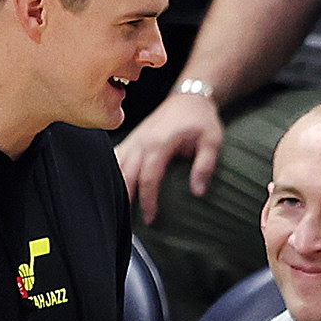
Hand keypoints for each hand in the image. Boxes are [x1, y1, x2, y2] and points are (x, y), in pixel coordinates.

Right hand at [114, 86, 225, 223]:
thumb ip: (205, 166)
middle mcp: (142, 141)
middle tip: (126, 223)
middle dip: (125, 199)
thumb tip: (197, 192)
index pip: (149, 177)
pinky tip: (108, 187)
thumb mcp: (212, 140)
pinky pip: (115, 156)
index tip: (151, 218)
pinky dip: (110, 172)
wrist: (188, 97)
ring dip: (114, 186)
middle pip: (126, 174)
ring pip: (116, 166)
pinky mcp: (132, 138)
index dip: (148, 200)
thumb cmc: (201, 120)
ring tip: (113, 208)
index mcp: (160, 142)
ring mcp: (135, 139)